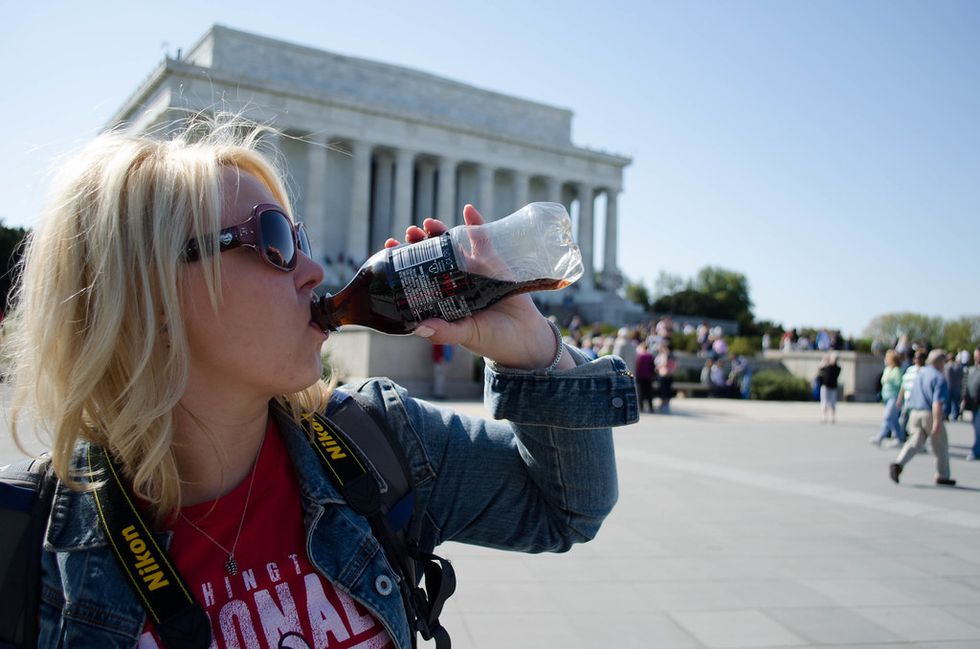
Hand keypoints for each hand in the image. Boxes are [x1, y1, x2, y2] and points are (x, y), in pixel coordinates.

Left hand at [385, 205, 569, 369]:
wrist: (524, 337)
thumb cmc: (491, 338)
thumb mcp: (464, 335)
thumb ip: (444, 332)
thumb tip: (419, 327)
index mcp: (442, 297)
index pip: (417, 275)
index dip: (402, 262)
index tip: (389, 248)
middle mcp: (454, 281)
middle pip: (432, 256)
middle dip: (419, 242)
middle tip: (409, 233)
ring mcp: (473, 270)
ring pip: (453, 245)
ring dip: (440, 231)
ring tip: (429, 223)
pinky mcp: (493, 262)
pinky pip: (483, 240)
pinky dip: (476, 223)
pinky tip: (468, 210)